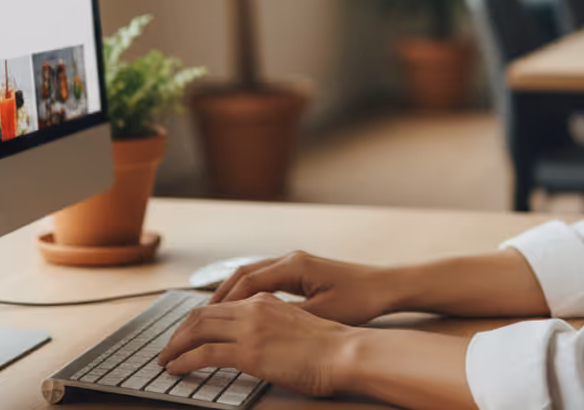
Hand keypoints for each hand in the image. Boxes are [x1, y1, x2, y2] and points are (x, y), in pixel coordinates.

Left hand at [156, 293, 357, 397]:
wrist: (344, 352)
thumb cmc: (330, 346)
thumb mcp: (298, 325)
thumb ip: (274, 327)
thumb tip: (260, 343)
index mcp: (266, 300)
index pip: (221, 305)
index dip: (197, 319)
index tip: (186, 333)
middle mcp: (254, 307)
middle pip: (202, 313)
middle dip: (179, 331)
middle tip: (167, 347)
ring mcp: (250, 328)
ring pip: (197, 330)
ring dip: (175, 345)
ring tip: (165, 359)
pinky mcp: (248, 351)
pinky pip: (204, 354)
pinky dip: (183, 361)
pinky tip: (175, 370)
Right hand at [210, 250, 392, 324]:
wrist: (384, 285)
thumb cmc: (359, 298)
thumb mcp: (321, 312)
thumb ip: (287, 315)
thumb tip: (254, 324)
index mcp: (293, 265)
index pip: (247, 281)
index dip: (223, 302)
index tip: (204, 319)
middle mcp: (290, 258)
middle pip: (243, 274)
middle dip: (219, 296)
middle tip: (198, 318)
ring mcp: (295, 263)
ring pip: (253, 275)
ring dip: (232, 293)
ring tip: (213, 315)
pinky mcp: (301, 271)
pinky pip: (265, 279)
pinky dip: (248, 293)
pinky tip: (241, 310)